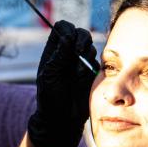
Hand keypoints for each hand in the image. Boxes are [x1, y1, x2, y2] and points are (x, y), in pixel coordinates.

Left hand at [28, 21, 98, 146]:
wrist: (62, 118)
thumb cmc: (50, 98)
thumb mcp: (49, 75)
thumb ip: (58, 56)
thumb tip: (67, 36)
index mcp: (54, 51)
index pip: (62, 28)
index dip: (67, 30)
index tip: (67, 40)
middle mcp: (68, 53)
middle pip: (80, 33)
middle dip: (81, 39)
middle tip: (78, 52)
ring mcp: (81, 62)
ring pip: (90, 46)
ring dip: (85, 56)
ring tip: (77, 73)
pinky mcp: (92, 72)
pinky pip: (98, 62)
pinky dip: (92, 66)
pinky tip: (84, 78)